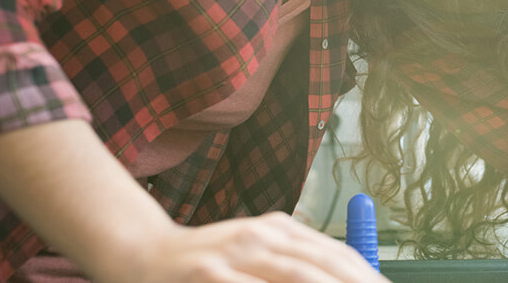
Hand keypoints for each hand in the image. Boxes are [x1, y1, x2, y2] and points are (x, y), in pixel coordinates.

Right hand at [105, 211, 388, 282]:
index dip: (367, 277)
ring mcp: (233, 257)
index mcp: (279, 228)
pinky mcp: (209, 276)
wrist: (140, 253)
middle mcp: (260, 237)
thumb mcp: (256, 251)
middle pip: (323, 267)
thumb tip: (349, 276)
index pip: (337, 255)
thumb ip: (297, 262)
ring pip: (296, 278)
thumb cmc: (207, 262)